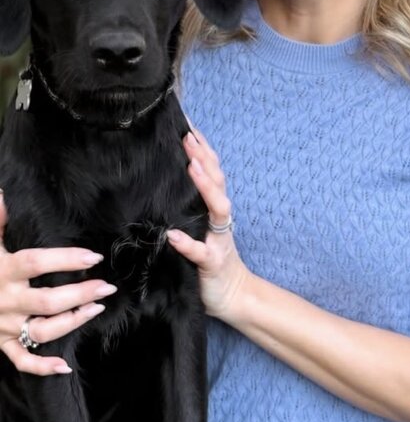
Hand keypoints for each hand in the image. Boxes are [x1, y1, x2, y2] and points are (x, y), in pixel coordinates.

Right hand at [0, 190, 116, 375]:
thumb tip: (3, 194)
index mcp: (2, 271)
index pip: (36, 263)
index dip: (64, 259)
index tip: (93, 256)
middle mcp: (6, 300)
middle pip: (47, 301)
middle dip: (80, 294)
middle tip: (107, 287)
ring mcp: (5, 325)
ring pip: (43, 331)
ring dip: (73, 322)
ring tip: (96, 308)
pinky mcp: (2, 343)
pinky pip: (22, 361)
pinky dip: (42, 367)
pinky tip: (65, 367)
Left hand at [166, 127, 251, 322]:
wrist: (232, 297)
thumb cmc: (210, 259)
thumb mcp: (198, 228)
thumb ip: (188, 207)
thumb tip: (165, 180)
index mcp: (214, 210)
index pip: (212, 172)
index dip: (203, 148)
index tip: (188, 125)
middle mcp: (220, 220)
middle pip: (218, 182)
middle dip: (205, 158)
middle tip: (188, 136)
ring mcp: (219, 241)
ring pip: (218, 209)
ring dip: (206, 187)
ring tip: (193, 168)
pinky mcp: (212, 264)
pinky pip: (201, 253)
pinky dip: (187, 244)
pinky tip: (172, 236)